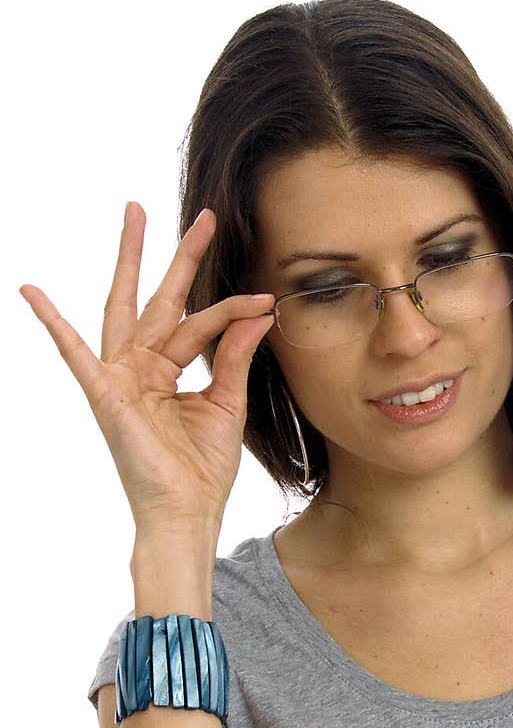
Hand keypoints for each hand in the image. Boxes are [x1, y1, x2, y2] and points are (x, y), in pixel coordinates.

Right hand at [20, 203, 275, 535]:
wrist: (188, 513)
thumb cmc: (202, 469)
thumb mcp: (226, 404)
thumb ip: (234, 356)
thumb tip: (258, 311)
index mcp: (168, 371)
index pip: (201, 324)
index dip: (232, 310)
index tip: (264, 298)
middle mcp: (142, 368)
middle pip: (162, 300)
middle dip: (180, 257)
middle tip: (204, 216)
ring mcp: (120, 378)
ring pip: (129, 309)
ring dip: (131, 261)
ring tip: (134, 214)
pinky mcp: (105, 396)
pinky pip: (75, 355)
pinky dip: (53, 324)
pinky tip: (32, 292)